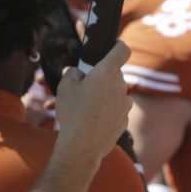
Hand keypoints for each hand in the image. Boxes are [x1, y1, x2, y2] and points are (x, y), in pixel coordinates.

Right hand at [51, 43, 130, 168]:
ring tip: (83, 108)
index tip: (113, 47)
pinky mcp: (125, 120)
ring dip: (103, 96)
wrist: (82, 145)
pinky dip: (106, 112)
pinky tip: (90, 121)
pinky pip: (115, 110)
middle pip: (114, 75)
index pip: (122, 50)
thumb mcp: (65, 86)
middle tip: (83, 87)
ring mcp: (125, 104)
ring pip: (114, 94)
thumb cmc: (73, 112)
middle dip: (101, 78)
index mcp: (107, 72)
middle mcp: (121, 86)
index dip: (118, 46)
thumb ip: (72, 73)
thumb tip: (77, 72)